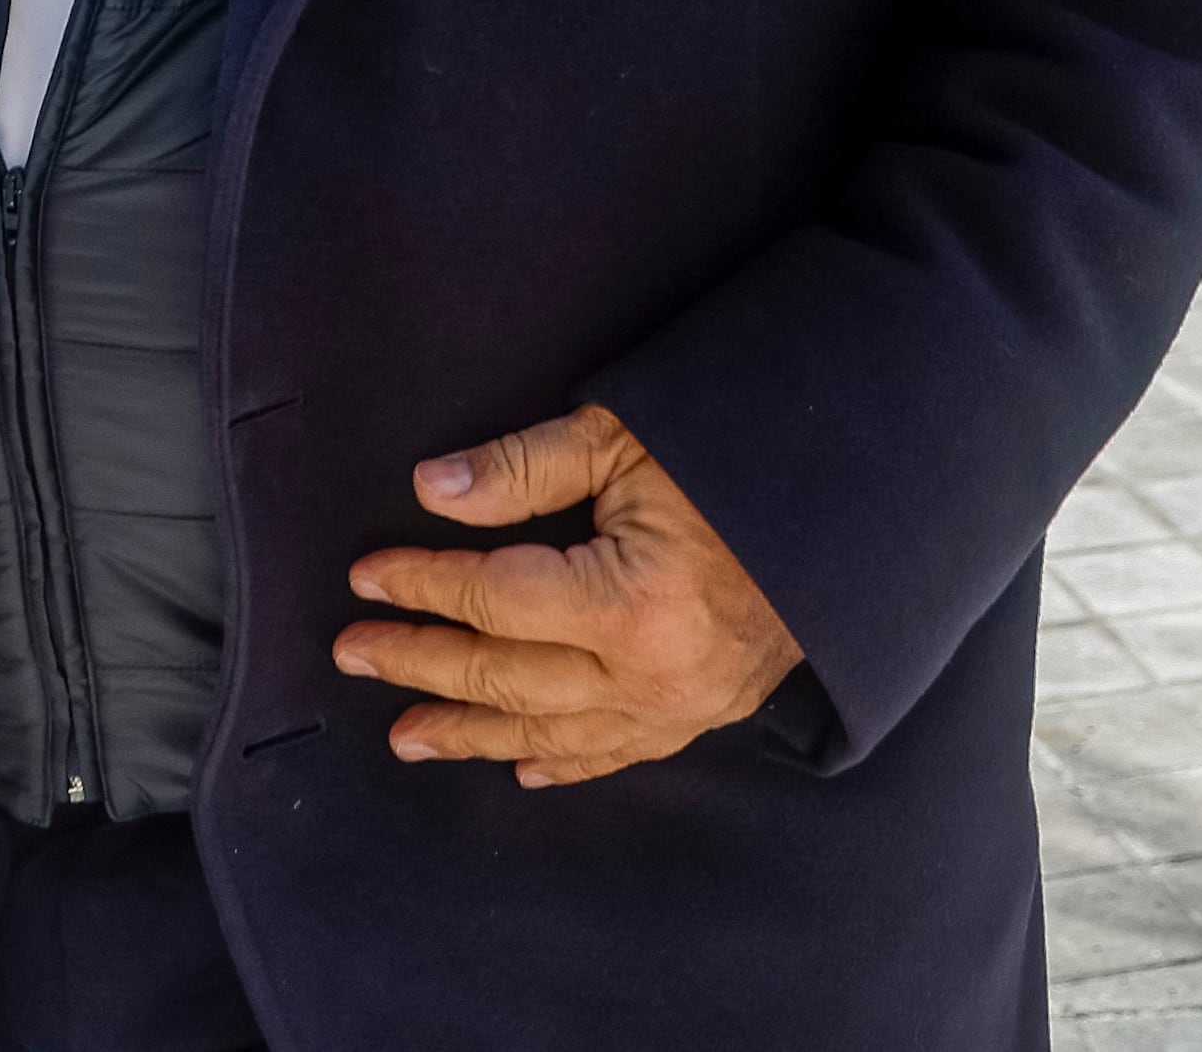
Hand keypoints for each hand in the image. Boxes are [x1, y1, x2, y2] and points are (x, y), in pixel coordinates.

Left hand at [336, 404, 803, 789]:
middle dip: (420, 662)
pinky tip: (516, 764)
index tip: (364, 576)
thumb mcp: (626, 437)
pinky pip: (614, 754)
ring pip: (547, 730)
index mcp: (633, 601)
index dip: (422, 584)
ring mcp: (679, 708)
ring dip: (468, 730)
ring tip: (404, 732)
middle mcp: (652, 673)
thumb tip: (432, 488)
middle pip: (506, 675)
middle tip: (353, 652)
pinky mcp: (701, 717)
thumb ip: (524, 466)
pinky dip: (559, 761)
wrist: (848, 511)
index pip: (495, 598)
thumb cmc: (735, 458)